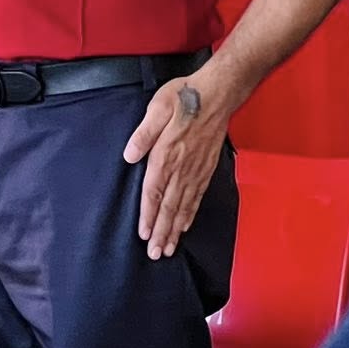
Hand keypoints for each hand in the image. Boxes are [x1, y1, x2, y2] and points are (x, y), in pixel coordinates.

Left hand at [124, 74, 231, 259]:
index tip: (144, 235)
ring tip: (169, 249)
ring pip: (184, 206)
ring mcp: (197, 169)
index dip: (149, 215)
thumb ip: (143, 134)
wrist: (219, 93)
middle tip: (156, 254)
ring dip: (175, 229)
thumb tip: (129, 156)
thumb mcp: (158, 107)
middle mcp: (183, 167)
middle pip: (169, 206)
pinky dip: (190, 214)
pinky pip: (197, 197)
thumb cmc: (184, 97)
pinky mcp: (207, 168)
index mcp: (167, 153)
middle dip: (162, 232)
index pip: (154, 191)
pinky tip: (184, 226)